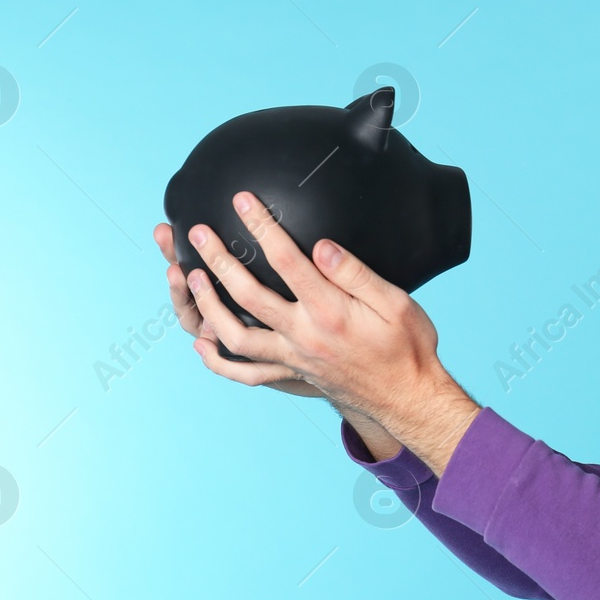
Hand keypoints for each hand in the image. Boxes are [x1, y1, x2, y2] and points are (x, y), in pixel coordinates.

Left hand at [180, 191, 460, 430]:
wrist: (407, 398)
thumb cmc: (408, 346)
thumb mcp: (396, 303)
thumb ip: (356, 274)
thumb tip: (322, 246)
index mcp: (330, 311)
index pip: (287, 260)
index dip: (261, 227)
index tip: (242, 201)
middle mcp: (304, 336)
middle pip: (248, 294)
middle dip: (218, 259)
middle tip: (198, 232)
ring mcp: (294, 358)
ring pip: (236, 335)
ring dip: (208, 305)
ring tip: (192, 278)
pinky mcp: (293, 373)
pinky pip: (247, 373)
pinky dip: (219, 361)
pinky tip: (202, 344)